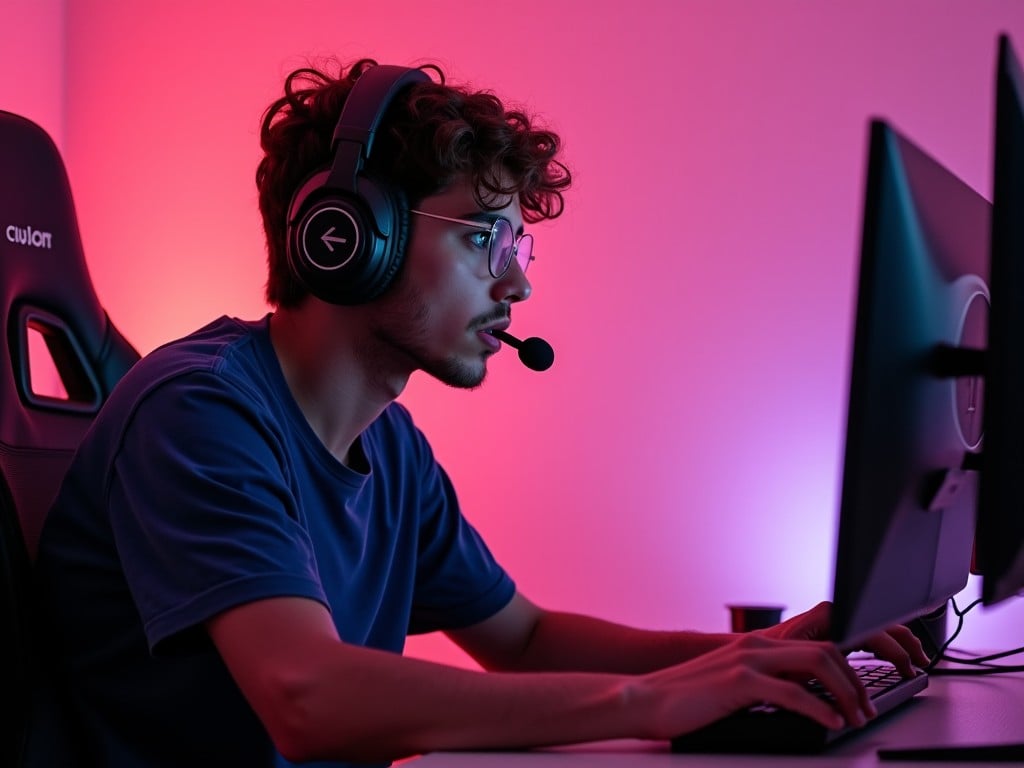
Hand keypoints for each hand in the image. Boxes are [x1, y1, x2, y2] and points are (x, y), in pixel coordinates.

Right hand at [632, 632, 874, 738]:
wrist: (643, 699)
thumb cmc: (685, 700)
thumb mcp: (733, 686)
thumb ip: (765, 684)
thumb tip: (803, 702)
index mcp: (758, 646)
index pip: (818, 643)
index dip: (849, 665)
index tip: (863, 692)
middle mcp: (757, 646)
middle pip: (827, 650)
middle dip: (857, 680)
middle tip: (866, 709)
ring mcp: (748, 660)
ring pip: (818, 663)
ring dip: (847, 691)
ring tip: (857, 716)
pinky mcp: (738, 681)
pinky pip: (793, 692)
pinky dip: (820, 708)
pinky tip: (831, 723)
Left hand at [757, 601, 930, 676]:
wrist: (754, 651)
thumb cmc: (771, 656)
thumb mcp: (799, 662)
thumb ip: (825, 665)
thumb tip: (847, 680)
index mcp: (831, 616)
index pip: (876, 631)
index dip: (895, 651)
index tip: (911, 665)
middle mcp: (837, 613)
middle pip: (884, 626)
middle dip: (906, 646)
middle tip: (921, 665)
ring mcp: (839, 620)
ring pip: (881, 629)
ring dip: (902, 645)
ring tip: (918, 662)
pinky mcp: (838, 630)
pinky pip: (872, 635)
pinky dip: (889, 647)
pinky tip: (900, 660)